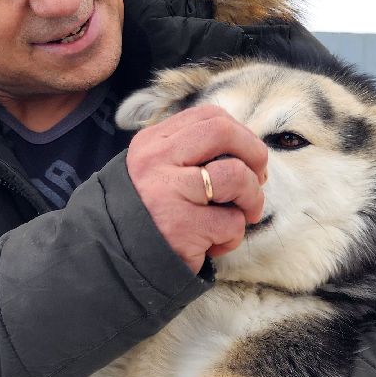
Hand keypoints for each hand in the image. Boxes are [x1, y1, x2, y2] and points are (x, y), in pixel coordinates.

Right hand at [126, 104, 267, 272]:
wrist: (117, 259)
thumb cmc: (150, 215)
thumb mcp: (159, 172)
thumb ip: (191, 155)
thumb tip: (246, 150)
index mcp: (152, 143)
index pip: (208, 116)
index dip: (240, 134)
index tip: (247, 157)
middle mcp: (156, 161)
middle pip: (223, 133)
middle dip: (254, 154)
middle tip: (258, 179)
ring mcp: (168, 192)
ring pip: (235, 176)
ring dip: (252, 199)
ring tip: (242, 215)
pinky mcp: (182, 226)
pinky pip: (231, 222)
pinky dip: (232, 237)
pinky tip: (214, 245)